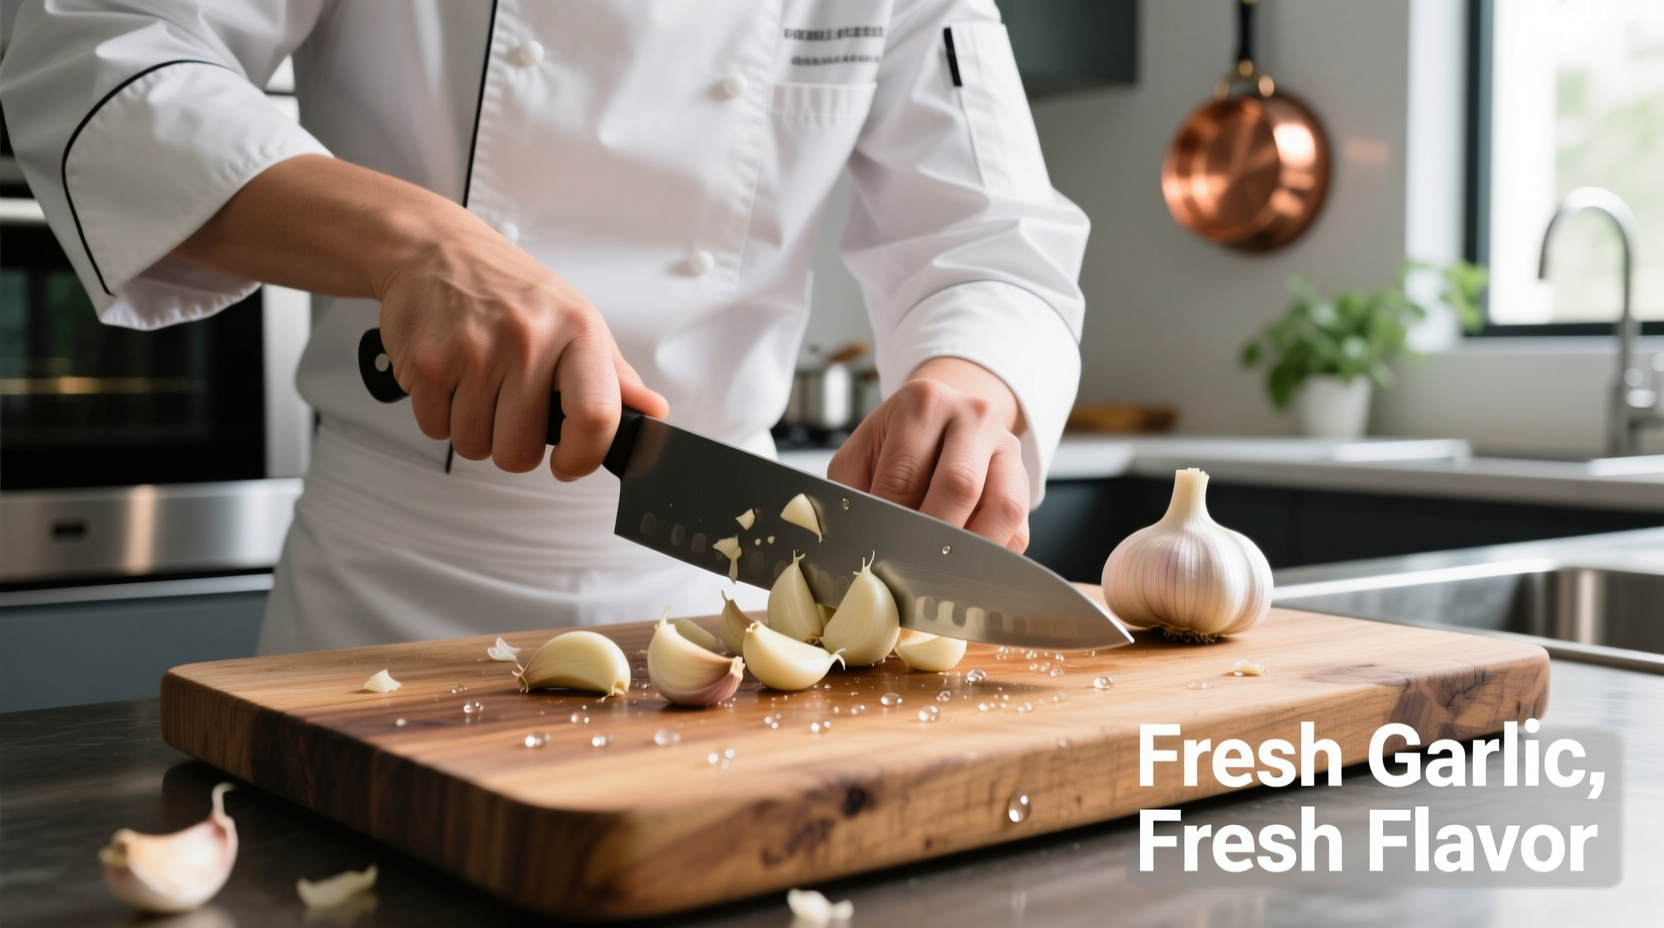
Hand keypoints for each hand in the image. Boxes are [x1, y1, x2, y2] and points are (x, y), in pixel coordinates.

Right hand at [375, 223, 666, 479]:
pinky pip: (437, 429)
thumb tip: (652, 412)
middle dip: (514, 446)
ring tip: (479, 386)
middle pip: (521, 450)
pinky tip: (451, 378)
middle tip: (511, 411)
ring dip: (476, 430)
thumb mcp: (575, 320)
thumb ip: (614, 376)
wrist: (435, 249)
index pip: (596, 417)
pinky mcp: (427, 362)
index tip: (569, 463)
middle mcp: (528, 339)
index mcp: (577, 330)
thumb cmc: (510, 289)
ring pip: (476, 445)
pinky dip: (441, 415)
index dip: (583, 457)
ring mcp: (474, 351)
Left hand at [828, 358, 1029, 551]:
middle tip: (909, 567)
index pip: (905, 474)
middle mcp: (973, 418)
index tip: (878, 550)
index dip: (890, 520)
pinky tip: (966, 564)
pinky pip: (1018, 528)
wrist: (947, 416)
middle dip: (932, 536)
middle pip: (960, 486)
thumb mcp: (863, 452)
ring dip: (971, 550)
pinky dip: (992, 555)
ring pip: (1003, 508)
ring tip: (943, 570)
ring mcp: (1007, 448)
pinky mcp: (1025, 481)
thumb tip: (858, 540)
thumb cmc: (898, 442)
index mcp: (924, 405)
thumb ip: (852, 491)